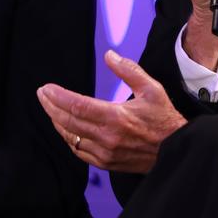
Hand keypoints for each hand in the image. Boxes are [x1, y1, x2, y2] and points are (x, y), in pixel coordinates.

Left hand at [38, 50, 186, 173]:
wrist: (175, 149)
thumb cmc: (164, 119)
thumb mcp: (152, 89)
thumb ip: (128, 70)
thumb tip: (109, 55)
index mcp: (116, 117)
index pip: (77, 105)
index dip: (58, 97)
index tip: (46, 88)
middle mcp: (107, 137)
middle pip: (68, 121)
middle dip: (51, 107)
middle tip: (42, 94)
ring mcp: (105, 152)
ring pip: (71, 138)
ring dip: (57, 122)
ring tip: (50, 109)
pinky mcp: (106, 162)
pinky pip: (79, 151)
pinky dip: (69, 138)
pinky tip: (65, 129)